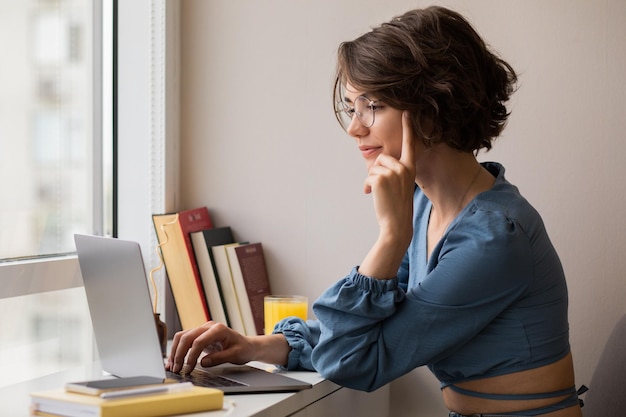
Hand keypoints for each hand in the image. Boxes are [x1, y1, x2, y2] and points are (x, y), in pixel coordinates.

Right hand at [166, 321, 253, 372]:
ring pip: (183, 337)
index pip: (199, 341)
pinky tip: (174, 360)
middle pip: (187, 337)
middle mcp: (209, 327)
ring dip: (175, 351)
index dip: (191, 356)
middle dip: (179, 354)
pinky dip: (178, 350)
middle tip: (177, 369)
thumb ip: (219, 358)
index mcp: (218, 329)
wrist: (247, 345)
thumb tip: (203, 362)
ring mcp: (203, 329)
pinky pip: (185, 340)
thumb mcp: (235, 355)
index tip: (188, 368)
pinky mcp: (200, 335)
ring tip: (172, 366)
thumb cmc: (243, 349)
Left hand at [359, 112, 414, 278]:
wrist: (397, 224)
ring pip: (374, 167)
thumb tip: (379, 162)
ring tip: (380, 194)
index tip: (407, 112)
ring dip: (372, 180)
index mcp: (411, 167)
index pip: (409, 144)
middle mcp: (404, 167)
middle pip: (382, 157)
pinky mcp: (381, 179)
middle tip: (382, 189)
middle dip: (377, 171)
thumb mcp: (401, 184)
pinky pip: (368, 176)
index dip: (408, 128)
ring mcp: (393, 173)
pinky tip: (372, 195)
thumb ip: (395, 171)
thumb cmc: (397, 206)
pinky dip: (367, 186)